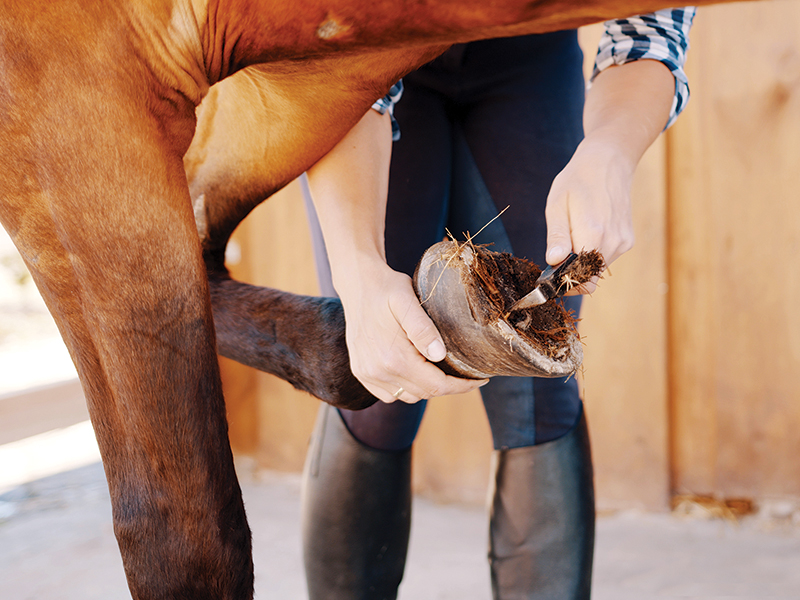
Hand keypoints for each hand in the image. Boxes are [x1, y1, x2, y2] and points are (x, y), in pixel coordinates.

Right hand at [336, 257, 487, 403]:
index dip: (462, 386)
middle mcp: (379, 372)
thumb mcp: (407, 300)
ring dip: (426, 388)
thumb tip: (440, 354)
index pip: (437, 386)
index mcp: (394, 358)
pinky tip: (414, 372)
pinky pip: (389, 394)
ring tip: (440, 370)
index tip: (480, 380)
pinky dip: (405, 388)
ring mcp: (368, 374)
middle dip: (447, 386)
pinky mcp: (361, 373)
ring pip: (407, 396)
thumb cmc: (386, 288)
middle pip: (424, 393)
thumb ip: (423, 329)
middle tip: (464, 372)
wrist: (357, 284)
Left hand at [544, 136, 635, 293]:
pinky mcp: (627, 240)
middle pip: (590, 277)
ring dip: (582, 261)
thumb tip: (553, 262)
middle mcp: (613, 242)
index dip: (564, 283)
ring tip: (574, 232)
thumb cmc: (578, 180)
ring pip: (598, 269)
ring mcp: (623, 242)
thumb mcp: (557, 205)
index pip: (581, 280)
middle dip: (571, 273)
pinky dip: (593, 252)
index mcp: (594, 234)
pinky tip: (588, 229)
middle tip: (557, 254)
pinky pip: (606, 258)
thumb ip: (556, 236)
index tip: (551, 275)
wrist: (609, 161)